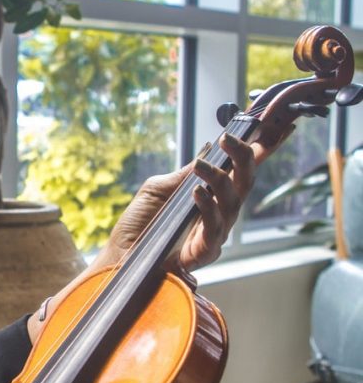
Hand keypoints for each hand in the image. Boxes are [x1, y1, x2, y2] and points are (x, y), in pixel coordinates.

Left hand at [100, 131, 281, 271]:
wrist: (119, 255)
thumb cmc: (139, 223)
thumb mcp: (159, 189)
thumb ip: (184, 174)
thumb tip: (208, 151)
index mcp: (211, 196)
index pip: (238, 171)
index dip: (255, 150)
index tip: (262, 127)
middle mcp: (219, 214)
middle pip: (244, 183)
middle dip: (243, 158)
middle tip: (230, 140)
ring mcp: (214, 233)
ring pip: (231, 203)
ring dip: (218, 180)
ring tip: (202, 167)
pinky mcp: (204, 252)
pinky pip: (214, 228)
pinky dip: (208, 207)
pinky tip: (198, 193)